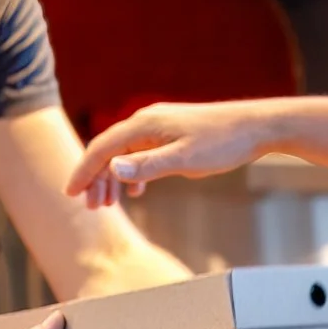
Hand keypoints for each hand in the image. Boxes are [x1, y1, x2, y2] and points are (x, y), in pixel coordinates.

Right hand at [67, 100, 277, 206]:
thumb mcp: (184, 159)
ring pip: (125, 152)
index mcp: (144, 124)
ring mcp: (160, 126)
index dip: (84, 170)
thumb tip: (112, 169)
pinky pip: (142, 152)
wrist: (256, 127)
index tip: (71, 192)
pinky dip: (133, 172)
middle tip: (91, 207)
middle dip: (97, 178)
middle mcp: (147, 121)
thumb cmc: (223, 143)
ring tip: (107, 204)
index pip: (102, 147)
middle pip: (109, 149)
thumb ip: (147, 166)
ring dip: (113, 177)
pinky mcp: (173, 134)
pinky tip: (137, 192)